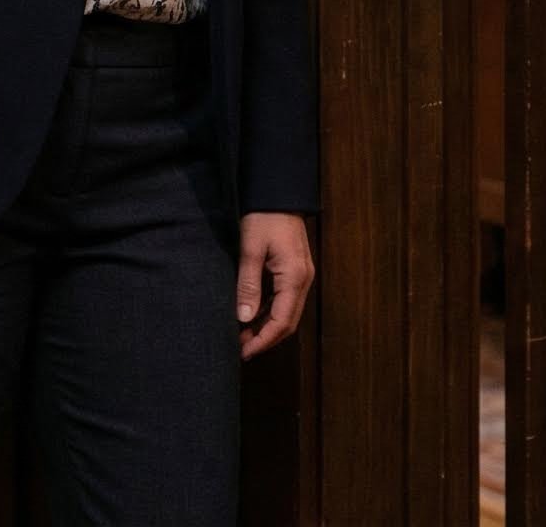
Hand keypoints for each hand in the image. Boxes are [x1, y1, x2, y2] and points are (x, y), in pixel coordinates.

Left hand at [237, 211, 313, 359]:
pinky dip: (271, 313)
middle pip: (289, 322)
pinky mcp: (297, 270)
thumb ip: (248, 285)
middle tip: (241, 349)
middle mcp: (304, 280)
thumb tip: (245, 318)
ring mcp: (303, 275)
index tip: (243, 352)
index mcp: (294, 277)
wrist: (278, 193)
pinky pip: (287, 300)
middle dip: (266, 339)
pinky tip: (254, 315)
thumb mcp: (250, 250)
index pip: (282, 322)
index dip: (263, 341)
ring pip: (289, 313)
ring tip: (243, 335)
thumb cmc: (263, 218)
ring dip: (268, 327)